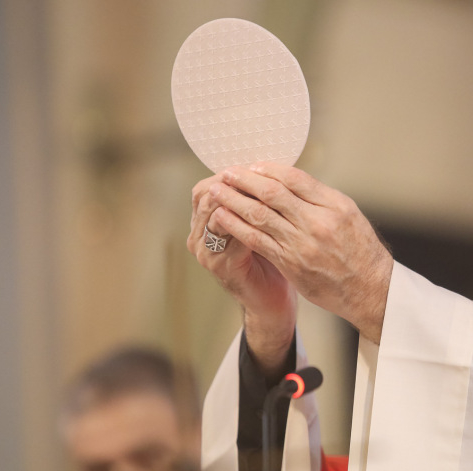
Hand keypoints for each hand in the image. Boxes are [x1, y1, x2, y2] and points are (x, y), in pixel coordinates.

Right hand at [187, 174, 295, 372]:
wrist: (273, 302)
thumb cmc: (272, 261)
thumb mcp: (263, 225)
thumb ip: (258, 201)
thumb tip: (270, 168)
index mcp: (206, 221)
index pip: (208, 186)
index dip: (232, 174)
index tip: (259, 166)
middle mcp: (199, 235)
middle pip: (207, 194)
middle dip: (235, 183)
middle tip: (262, 176)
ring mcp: (206, 251)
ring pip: (215, 211)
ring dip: (241, 199)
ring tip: (266, 193)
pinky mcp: (219, 266)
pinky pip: (229, 235)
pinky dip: (249, 222)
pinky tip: (269, 217)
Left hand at [207, 163, 392, 343]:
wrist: (370, 290)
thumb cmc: (361, 252)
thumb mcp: (350, 216)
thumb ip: (321, 200)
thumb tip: (289, 183)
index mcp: (335, 205)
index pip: (295, 178)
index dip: (268, 169)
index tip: (252, 165)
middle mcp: (319, 222)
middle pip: (273, 193)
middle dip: (245, 180)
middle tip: (226, 172)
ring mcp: (303, 244)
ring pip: (261, 215)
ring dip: (234, 201)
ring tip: (217, 191)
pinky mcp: (292, 264)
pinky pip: (258, 241)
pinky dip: (237, 227)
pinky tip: (224, 217)